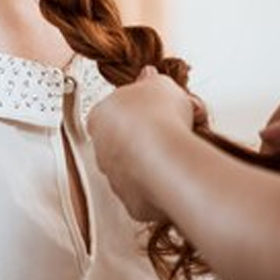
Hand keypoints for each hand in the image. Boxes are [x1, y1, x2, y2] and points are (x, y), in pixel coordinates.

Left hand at [88, 68, 197, 221]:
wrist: (165, 155)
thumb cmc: (158, 118)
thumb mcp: (160, 83)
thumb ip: (151, 80)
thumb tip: (149, 78)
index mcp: (100, 116)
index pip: (114, 111)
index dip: (139, 109)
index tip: (157, 109)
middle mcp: (101, 148)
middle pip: (123, 140)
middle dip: (147, 135)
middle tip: (173, 128)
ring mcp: (114, 177)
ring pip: (134, 167)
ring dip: (154, 160)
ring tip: (179, 150)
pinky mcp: (131, 201)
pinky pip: (147, 191)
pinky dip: (161, 184)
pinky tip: (177, 172)